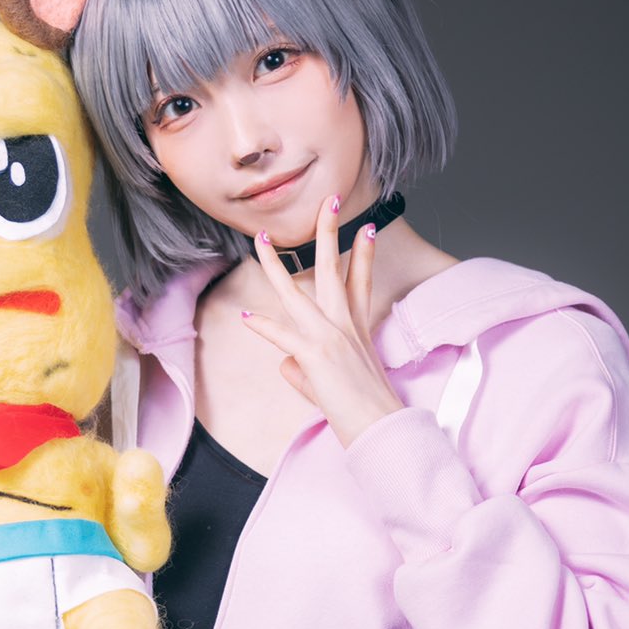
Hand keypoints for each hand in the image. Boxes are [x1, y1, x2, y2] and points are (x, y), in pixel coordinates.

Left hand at [241, 195, 403, 448]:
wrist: (379, 427)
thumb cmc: (361, 410)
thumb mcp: (333, 382)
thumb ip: (304, 367)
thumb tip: (282, 361)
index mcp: (357, 329)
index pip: (360, 281)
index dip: (363, 253)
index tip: (366, 228)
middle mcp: (344, 325)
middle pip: (332, 269)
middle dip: (327, 232)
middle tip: (327, 201)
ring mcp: (330, 336)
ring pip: (298, 291)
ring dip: (274, 265)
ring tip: (260, 240)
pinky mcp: (316, 355)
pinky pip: (283, 335)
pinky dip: (264, 326)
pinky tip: (248, 316)